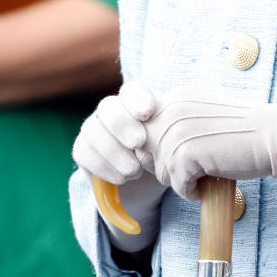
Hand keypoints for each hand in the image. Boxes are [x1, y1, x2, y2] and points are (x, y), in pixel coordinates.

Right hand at [73, 81, 167, 250]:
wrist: (146, 187)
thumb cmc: (165, 158)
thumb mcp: (175, 144)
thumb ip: (178, 131)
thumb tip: (194, 127)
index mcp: (135, 103)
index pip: (132, 90)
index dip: (137, 98)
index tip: (149, 112)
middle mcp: (111, 111)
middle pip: (108, 106)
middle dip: (123, 123)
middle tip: (139, 142)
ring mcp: (94, 129)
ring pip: (92, 128)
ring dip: (113, 150)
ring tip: (134, 171)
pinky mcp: (83, 150)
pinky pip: (83, 151)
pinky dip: (103, 166)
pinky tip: (122, 179)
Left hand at [137, 86, 276, 210]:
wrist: (275, 138)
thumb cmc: (242, 133)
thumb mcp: (202, 118)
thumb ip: (174, 124)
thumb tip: (141, 150)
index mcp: (176, 96)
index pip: (142, 128)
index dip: (157, 148)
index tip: (183, 155)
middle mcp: (172, 108)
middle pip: (146, 150)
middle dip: (166, 166)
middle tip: (195, 168)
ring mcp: (177, 130)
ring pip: (160, 170)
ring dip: (181, 180)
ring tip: (206, 174)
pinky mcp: (186, 153)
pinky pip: (177, 185)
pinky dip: (192, 191)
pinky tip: (210, 182)